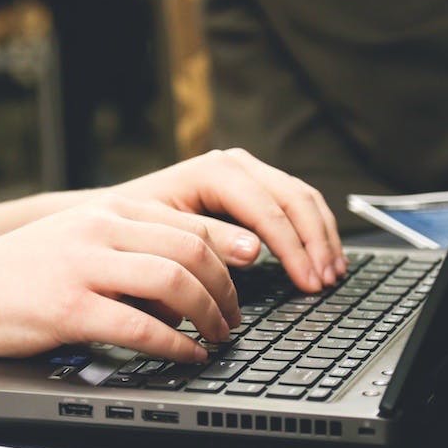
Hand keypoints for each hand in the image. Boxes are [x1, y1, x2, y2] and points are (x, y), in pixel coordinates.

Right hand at [0, 198, 241, 362]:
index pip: (187, 223)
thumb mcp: (76, 240)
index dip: (228, 251)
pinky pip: (140, 326)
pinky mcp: (68, 308)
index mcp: (106, 211)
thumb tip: (186, 278)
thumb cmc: (19, 274)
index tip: (250, 274)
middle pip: (190, 250)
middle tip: (235, 318)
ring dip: (208, 314)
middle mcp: (98, 229)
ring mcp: (82, 266)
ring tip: (218, 337)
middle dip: (226, 288)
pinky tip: (187, 355)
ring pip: (173, 281)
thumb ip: (127, 247)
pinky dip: (174, 344)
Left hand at [109, 148, 346, 291]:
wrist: (114, 216)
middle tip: (326, 282)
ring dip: (322, 237)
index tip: (308, 281)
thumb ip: (208, 241)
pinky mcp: (252, 188)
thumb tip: (254, 251)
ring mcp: (247, 173)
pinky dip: (313, 231)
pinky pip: (295, 204)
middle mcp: (235, 165)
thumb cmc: (133, 228)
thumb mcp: (164, 236)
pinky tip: (322, 256)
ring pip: (302, 199)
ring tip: (332, 273)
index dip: (293, 248)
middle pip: (294, 199)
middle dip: (315, 243)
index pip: (268, 209)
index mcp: (214, 172)